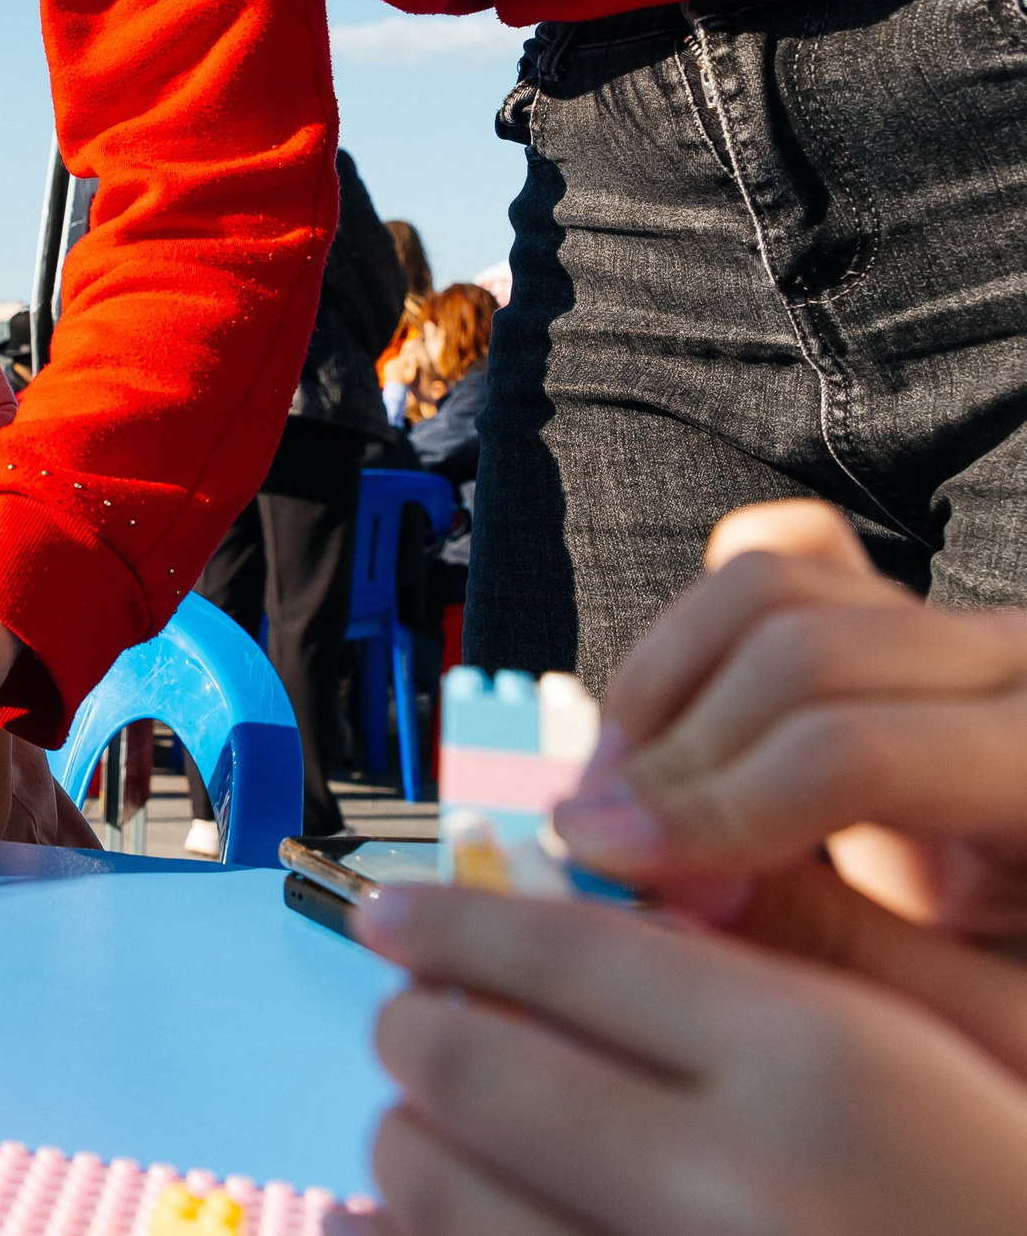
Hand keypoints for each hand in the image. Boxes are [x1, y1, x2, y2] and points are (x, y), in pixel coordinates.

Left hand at [352, 884, 1026, 1235]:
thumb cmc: (1015, 1192)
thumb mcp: (971, 1047)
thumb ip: (795, 963)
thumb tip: (609, 904)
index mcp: (822, 1072)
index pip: (569, 953)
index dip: (453, 920)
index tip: (392, 912)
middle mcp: (732, 1193)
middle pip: (474, 1071)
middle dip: (415, 1028)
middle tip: (410, 1017)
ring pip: (440, 1195)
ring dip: (411, 1143)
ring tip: (431, 1128)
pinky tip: (379, 1218)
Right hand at [555, 500, 1026, 938]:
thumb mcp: (984, 1025)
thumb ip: (843, 958)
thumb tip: (676, 884)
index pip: (848, 751)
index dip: (711, 809)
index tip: (614, 871)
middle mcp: (1016, 666)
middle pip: (795, 646)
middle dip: (668, 750)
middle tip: (597, 845)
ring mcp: (957, 629)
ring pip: (768, 584)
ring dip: (658, 682)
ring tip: (621, 788)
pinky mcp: (903, 619)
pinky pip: (786, 558)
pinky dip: (705, 619)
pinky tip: (675, 717)